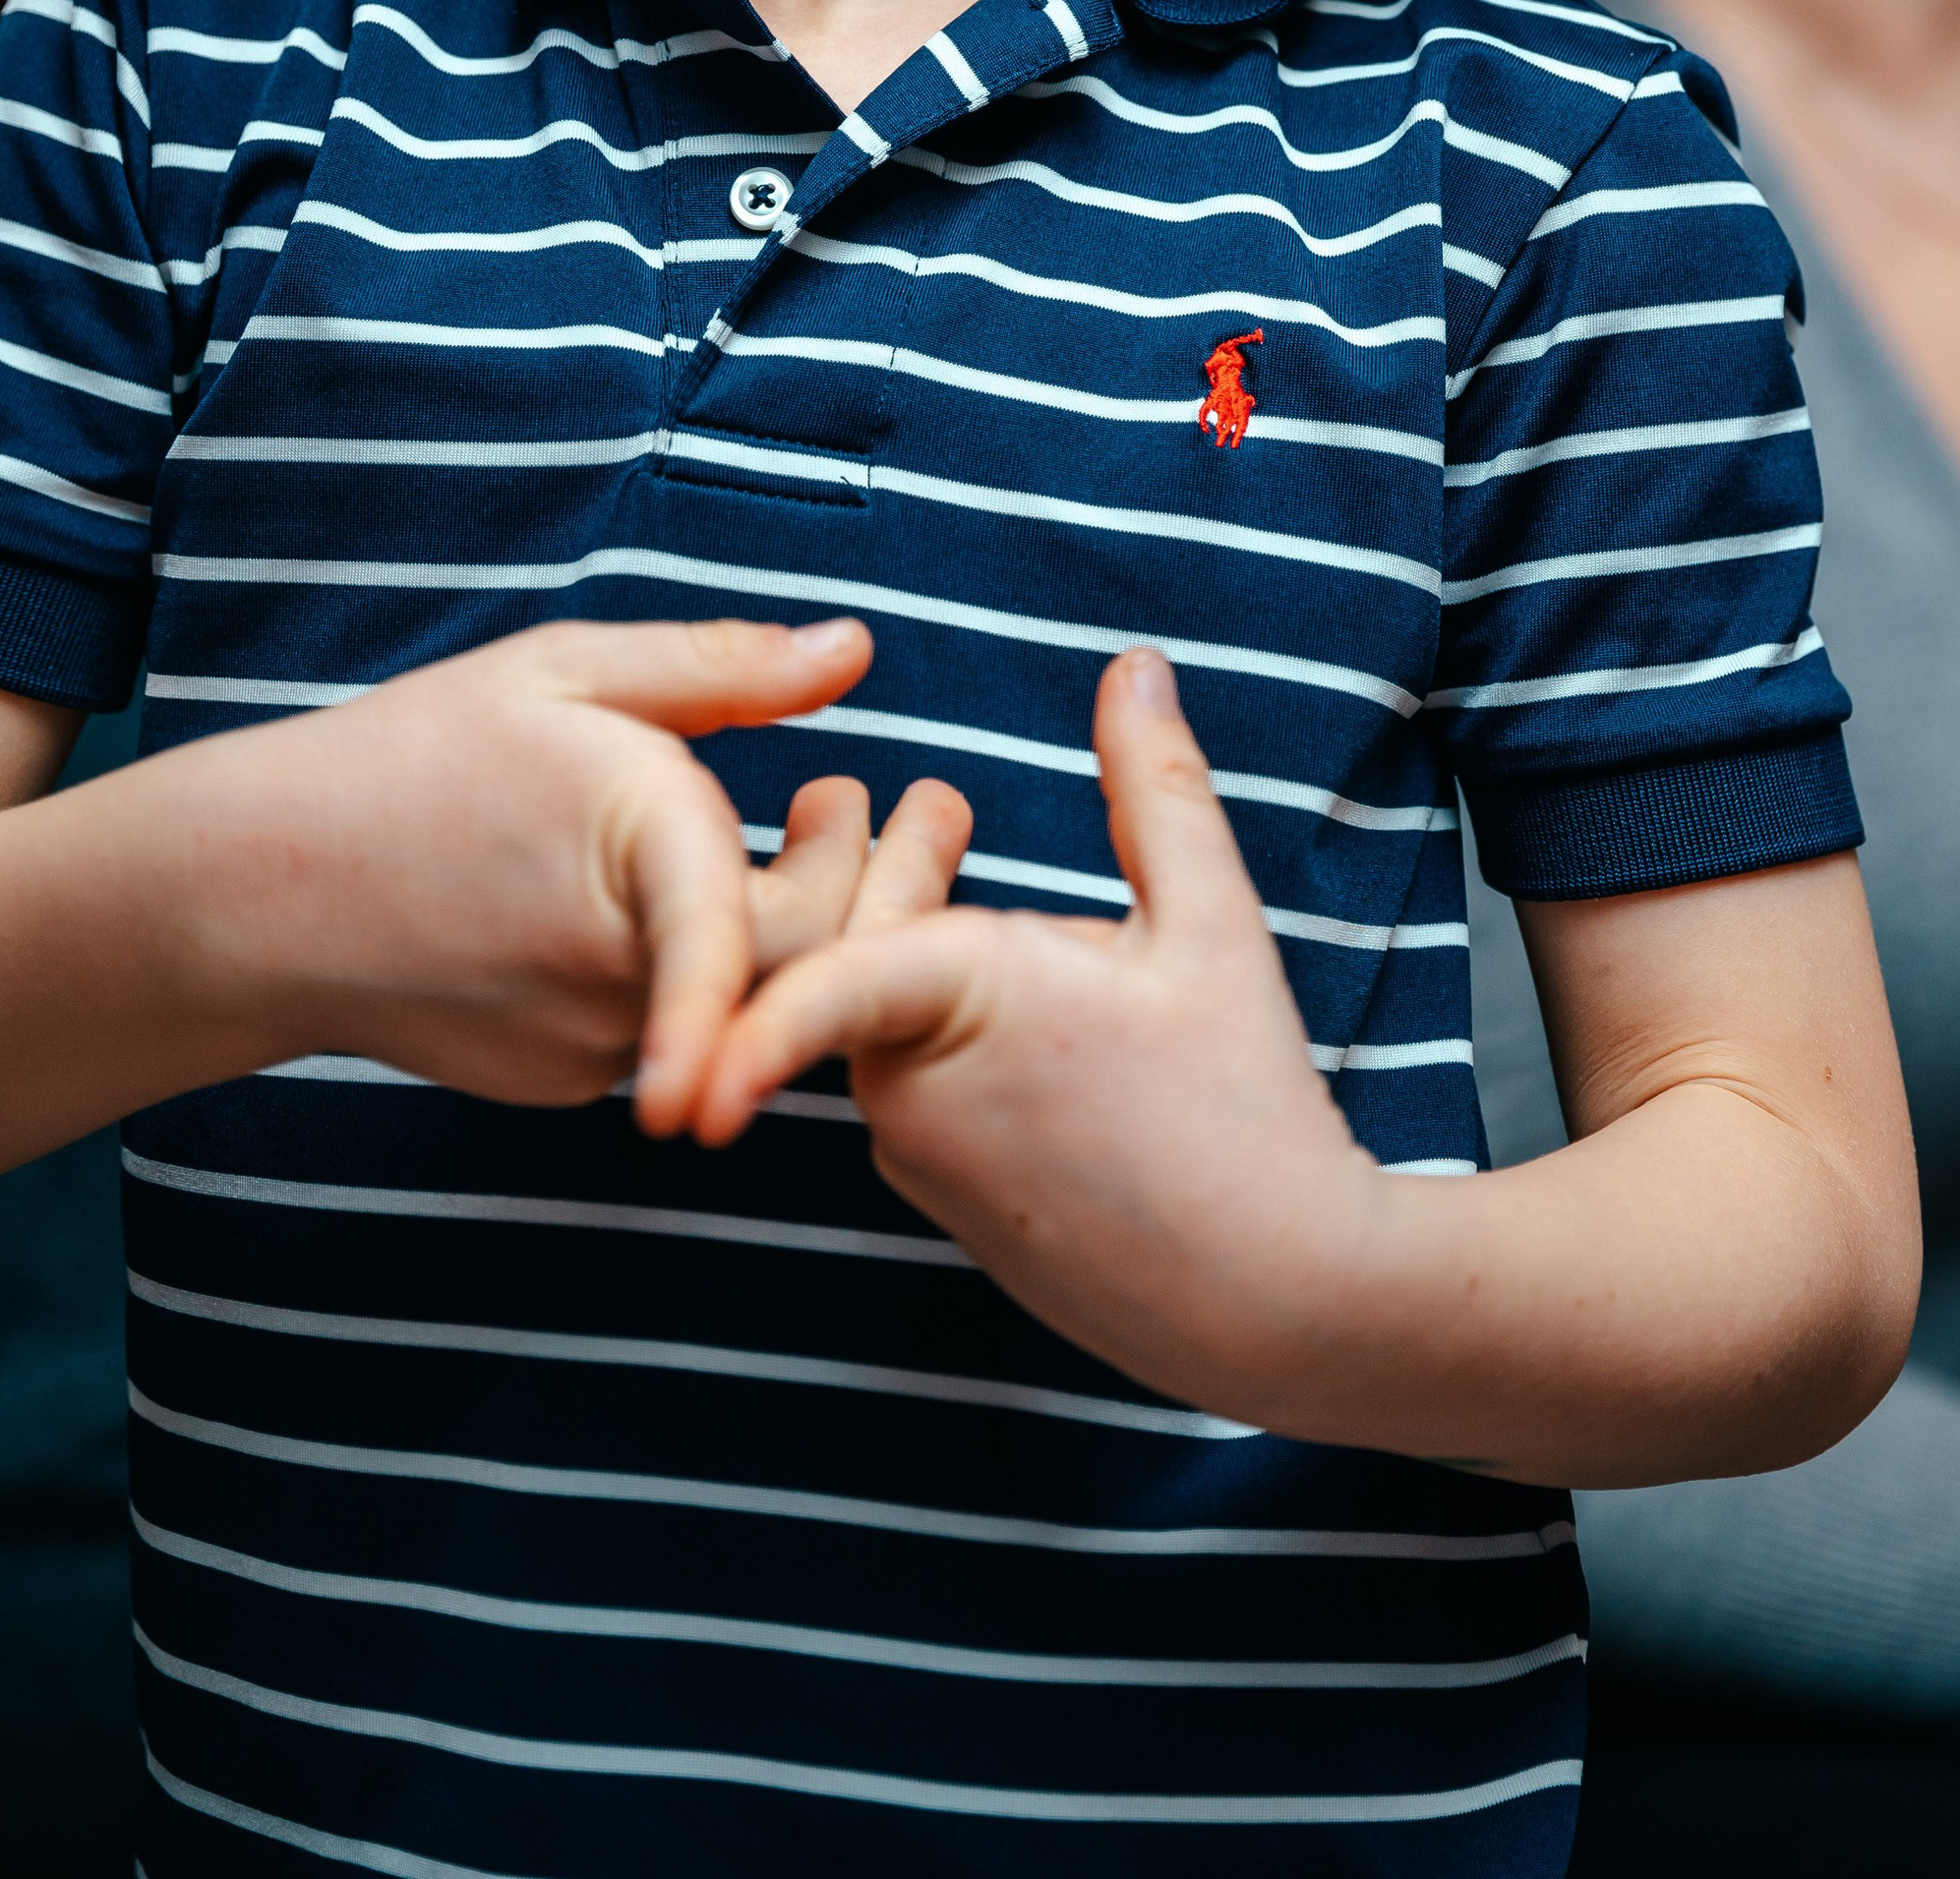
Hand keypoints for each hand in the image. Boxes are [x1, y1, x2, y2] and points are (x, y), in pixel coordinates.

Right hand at [182, 612, 890, 1130]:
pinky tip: (644, 904)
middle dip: (840, 886)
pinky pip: (663, 1026)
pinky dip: (684, 973)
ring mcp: (587, 1041)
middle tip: (835, 800)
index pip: (753, 922)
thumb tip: (855, 648)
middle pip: (787, 960)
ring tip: (776, 835)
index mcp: (631, 842)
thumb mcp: (568, 670)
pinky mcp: (563, 1080)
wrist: (266, 895)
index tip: (884, 918)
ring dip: (767, 929)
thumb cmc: (416, 757)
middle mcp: (617, 967)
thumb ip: (722, 664)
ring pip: (731, 999)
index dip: (829, 914)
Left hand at [691, 646, 1383, 1427]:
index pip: (821, 973)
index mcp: (960, 1004)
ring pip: (895, 1029)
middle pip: (868, 957)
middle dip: (909, 884)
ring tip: (1041, 952)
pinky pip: (921, 1096)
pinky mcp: (942, 1206)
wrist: (1275, 1297)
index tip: (684, 1013)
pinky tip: (1065, 1061)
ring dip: (948, 979)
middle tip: (944, 812)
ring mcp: (919, 1161)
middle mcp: (909, 1093)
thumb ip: (1156, 785)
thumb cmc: (1244, 1105)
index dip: (745, 993)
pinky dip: (965, 1055)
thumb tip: (1134, 663)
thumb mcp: (1212, 921)